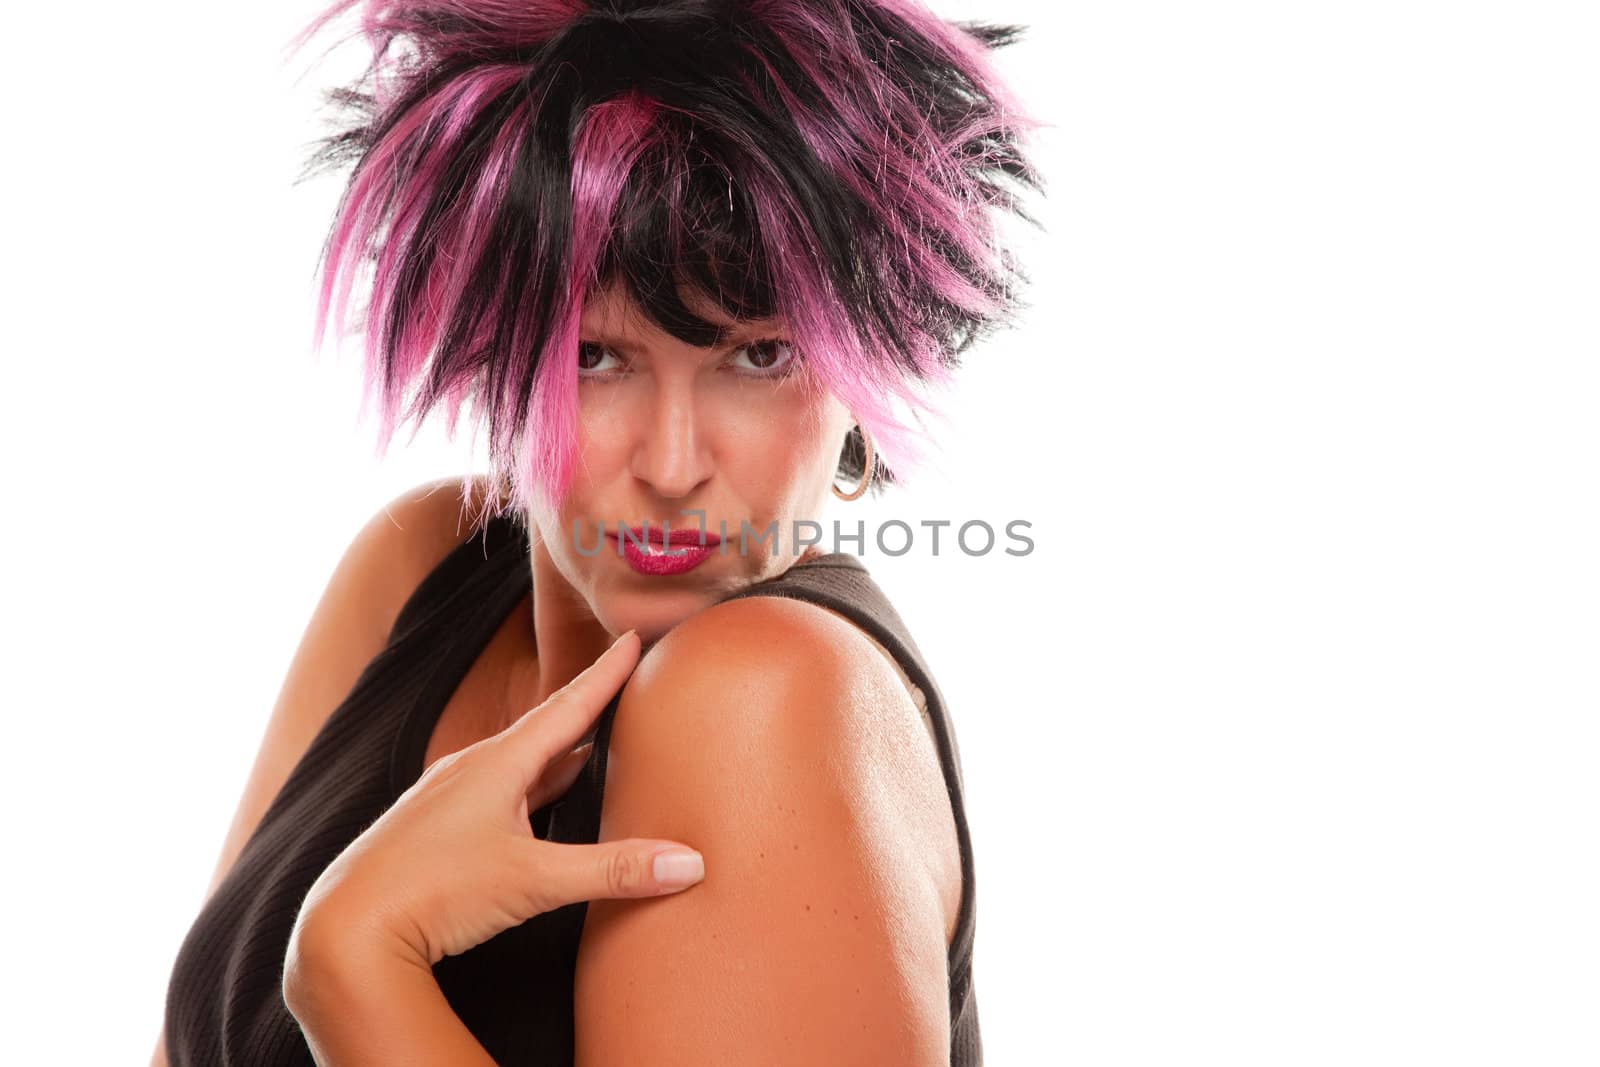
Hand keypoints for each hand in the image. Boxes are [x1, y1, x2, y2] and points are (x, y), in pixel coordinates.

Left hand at [288, 629, 704, 969]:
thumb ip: (614, 870)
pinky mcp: (430, 831)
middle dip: (584, 711)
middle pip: (543, 731)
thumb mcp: (535, 882)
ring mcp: (444, 799)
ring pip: (515, 766)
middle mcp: (468, 770)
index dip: (605, 673)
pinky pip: (491, 795)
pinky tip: (530, 811)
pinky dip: (524, 791)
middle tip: (619, 686)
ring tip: (589, 749)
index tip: (630, 636)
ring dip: (554, 758)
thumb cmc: (435, 894)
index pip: (568, 707)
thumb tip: (690, 862)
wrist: (344, 930)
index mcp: (497, 764)